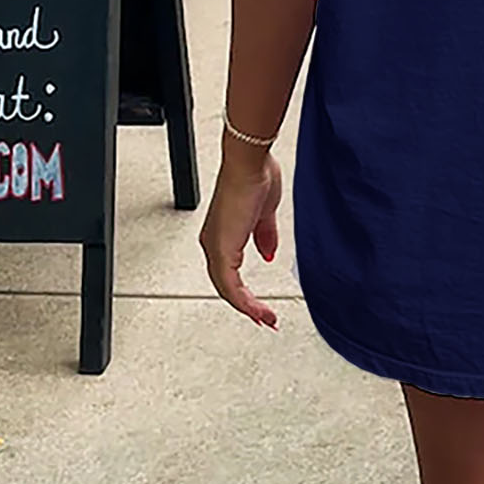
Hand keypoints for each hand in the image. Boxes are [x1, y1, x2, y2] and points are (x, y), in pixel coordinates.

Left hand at [199, 145, 282, 327]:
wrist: (249, 163)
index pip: (229, 274)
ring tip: (267, 319)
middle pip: (226, 286)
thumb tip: (268, 255)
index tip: (261, 307)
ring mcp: (216, 246)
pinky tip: (258, 310)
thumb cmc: (255, 176)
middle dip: (247, 307)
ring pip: (227, 289)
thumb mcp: (265, 215)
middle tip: (265, 320)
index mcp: (222, 235)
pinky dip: (244, 301)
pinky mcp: (222, 248)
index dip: (245, 294)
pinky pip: (230, 284)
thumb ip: (265, 237)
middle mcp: (214, 243)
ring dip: (248, 308)